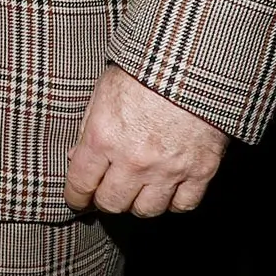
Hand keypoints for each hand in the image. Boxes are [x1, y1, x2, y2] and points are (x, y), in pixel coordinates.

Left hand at [65, 64, 227, 216]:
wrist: (193, 65)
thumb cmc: (143, 71)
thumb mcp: (103, 91)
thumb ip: (88, 127)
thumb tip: (75, 157)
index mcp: (104, 137)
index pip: (81, 183)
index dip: (75, 196)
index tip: (76, 200)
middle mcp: (134, 160)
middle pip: (112, 203)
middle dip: (103, 200)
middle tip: (104, 193)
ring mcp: (169, 169)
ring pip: (147, 210)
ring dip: (137, 203)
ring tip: (134, 191)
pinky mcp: (200, 172)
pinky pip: (182, 205)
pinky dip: (172, 202)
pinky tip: (166, 190)